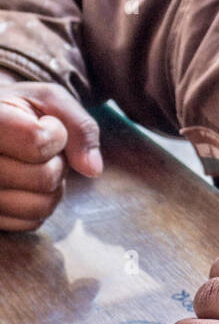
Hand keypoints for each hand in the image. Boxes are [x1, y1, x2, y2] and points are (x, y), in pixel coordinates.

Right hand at [0, 76, 102, 231]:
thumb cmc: (21, 110)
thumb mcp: (49, 101)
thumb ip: (79, 127)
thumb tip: (92, 169)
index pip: (37, 142)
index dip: (56, 134)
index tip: (46, 124)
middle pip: (43, 178)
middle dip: (57, 162)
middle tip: (42, 149)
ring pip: (39, 206)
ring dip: (51, 187)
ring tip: (33, 166)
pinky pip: (31, 222)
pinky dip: (39, 205)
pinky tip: (25, 184)